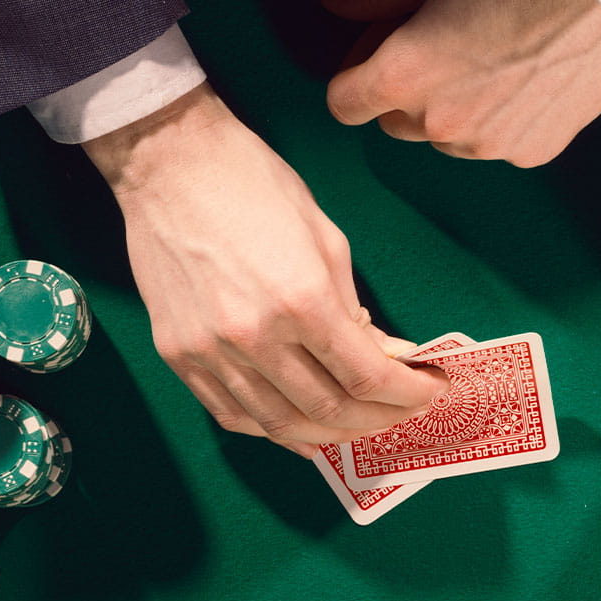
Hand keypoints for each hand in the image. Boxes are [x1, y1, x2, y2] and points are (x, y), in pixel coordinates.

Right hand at [83, 83, 449, 457]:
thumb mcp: (326, 239)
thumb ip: (354, 307)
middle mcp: (255, 337)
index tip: (431, 391)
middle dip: (380, 419)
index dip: (409, 393)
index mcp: (302, 299)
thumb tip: (383, 355)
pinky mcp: (178, 356)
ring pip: (281, 424)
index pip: (368, 376)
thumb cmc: (255, 186)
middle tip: (402, 412)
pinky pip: (232, 415)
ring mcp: (210, 353)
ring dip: (331, 435)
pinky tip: (302, 428)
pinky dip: (274, 431)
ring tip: (360, 426)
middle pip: (330, 409)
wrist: (169, 165)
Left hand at [320, 0, 600, 167]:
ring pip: (445, 138)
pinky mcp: (529, 153)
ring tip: (490, 61)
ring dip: (453, 111)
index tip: (377, 55)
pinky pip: (495, 145)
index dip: (354, 75)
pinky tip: (524, 80)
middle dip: (405, 92)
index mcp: (403, 76)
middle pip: (393, 123)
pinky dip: (499, 122)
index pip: (342, 104)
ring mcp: (486, 145)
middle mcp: (438, 124)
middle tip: (441, 46)